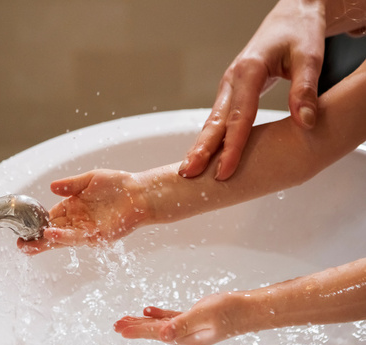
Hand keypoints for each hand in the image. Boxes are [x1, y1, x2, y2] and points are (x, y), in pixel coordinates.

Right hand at [17, 169, 148, 254]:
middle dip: (36, 240)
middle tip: (20, 245)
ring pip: (62, 238)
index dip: (37, 223)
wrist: (141, 192)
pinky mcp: (99, 235)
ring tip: (30, 244)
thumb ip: (70, 185)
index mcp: (73, 208)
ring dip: (46, 241)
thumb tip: (51, 187)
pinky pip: (78, 237)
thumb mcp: (89, 180)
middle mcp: (78, 221)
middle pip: (53, 232)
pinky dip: (63, 237)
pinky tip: (51, 235)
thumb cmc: (119, 185)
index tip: (23, 228)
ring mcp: (88, 230)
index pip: (51, 218)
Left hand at [114, 293, 246, 344]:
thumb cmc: (229, 312)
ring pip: (159, 325)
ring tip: (125, 320)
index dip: (136, 330)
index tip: (119, 329)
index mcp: (185, 337)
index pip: (156, 332)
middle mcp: (185, 336)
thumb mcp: (203, 315)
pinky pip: (170, 318)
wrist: (248, 310)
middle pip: (153, 331)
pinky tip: (148, 310)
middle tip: (115, 325)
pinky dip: (158, 314)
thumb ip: (182, 324)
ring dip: (142, 321)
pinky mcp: (192, 320)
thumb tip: (162, 335)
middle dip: (134, 327)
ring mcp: (188, 329)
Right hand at [179, 0, 325, 180]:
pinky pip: (219, 119)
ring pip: (212, 122)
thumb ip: (306, 90)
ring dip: (200, 146)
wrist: (292, 15)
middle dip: (201, 149)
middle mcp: (232, 80)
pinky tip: (203, 155)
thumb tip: (305, 122)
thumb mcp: (310, 57)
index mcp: (248, 71)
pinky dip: (210, 138)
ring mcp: (228, 87)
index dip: (232, 147)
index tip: (225, 171)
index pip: (239, 117)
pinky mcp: (231, 92)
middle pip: (214, 121)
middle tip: (188, 173)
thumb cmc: (300, 32)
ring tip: (188, 170)